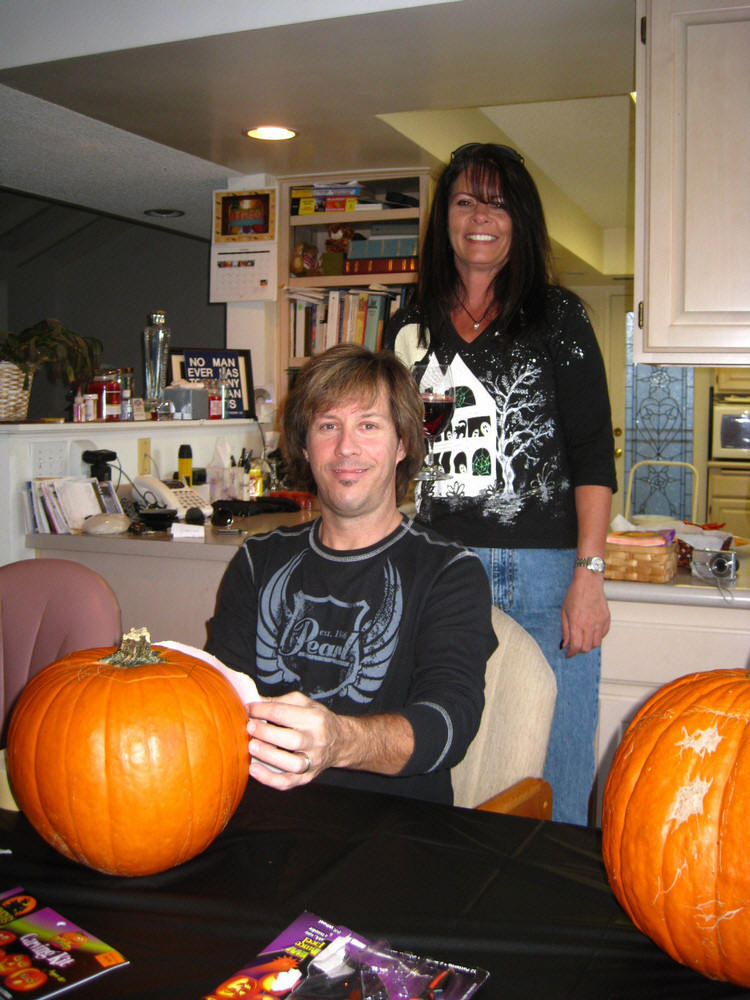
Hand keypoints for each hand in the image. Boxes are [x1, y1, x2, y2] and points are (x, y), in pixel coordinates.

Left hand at [246, 692, 413, 789]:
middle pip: (292, 740)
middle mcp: (317, 741)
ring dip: (269, 756)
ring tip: (251, 747)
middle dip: (267, 734)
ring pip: (292, 764)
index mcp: (315, 718)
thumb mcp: (303, 704)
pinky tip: (253, 769)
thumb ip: (279, 702)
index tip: (247, 709)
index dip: (262, 710)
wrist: (340, 742)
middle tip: (249, 727)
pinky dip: (269, 778)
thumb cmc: (317, 720)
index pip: (285, 714)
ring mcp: (313, 761)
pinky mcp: (307, 777)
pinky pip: (288, 782)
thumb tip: (253, 702)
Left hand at [560, 569, 609, 657]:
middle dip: (579, 650)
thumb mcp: (564, 612)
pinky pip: (603, 634)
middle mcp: (589, 625)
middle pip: (587, 648)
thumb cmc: (574, 594)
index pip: (576, 646)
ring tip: (583, 639)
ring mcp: (599, 622)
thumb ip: (565, 630)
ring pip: (596, 643)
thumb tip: (564, 645)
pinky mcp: (606, 619)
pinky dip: (597, 637)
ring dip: (589, 645)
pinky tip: (591, 632)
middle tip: (574, 647)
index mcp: (576, 623)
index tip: (568, 654)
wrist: (588, 582)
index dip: (571, 653)